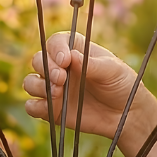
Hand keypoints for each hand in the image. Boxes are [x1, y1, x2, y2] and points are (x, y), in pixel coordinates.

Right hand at [23, 32, 142, 138]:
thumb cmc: (122, 85)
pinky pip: (32, 107)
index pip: (56, 42)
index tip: (65, 61)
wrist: (126, 114)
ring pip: (30, 82)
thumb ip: (92, 64)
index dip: (55, 49)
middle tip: (61, 79)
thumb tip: (72, 57)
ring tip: (58, 93)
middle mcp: (61, 68)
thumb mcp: (113, 70)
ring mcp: (55, 88)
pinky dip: (35, 106)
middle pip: (38, 60)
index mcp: (76, 51)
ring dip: (38, 87)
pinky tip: (51, 107)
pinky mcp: (52, 110)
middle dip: (45, 68)